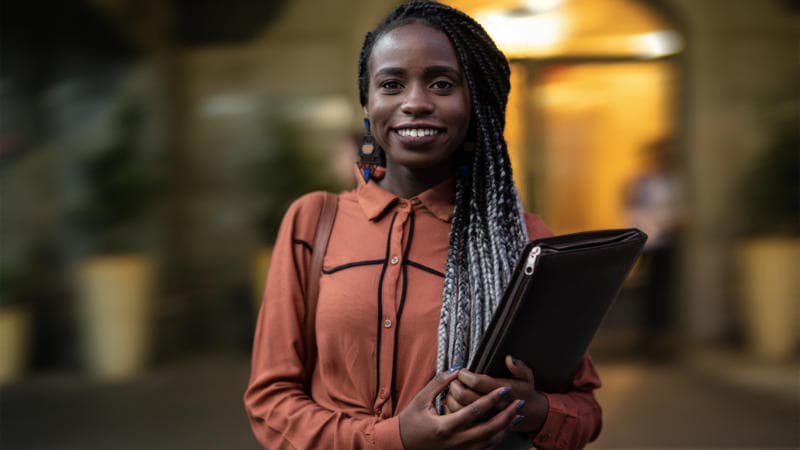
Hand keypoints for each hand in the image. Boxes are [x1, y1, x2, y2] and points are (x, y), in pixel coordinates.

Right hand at [398, 369, 524, 448]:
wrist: (402, 444)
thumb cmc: (410, 420)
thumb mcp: (421, 399)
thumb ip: (439, 383)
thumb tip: (457, 369)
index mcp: (444, 426)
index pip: (474, 412)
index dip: (491, 400)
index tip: (505, 390)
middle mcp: (454, 441)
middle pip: (488, 430)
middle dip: (507, 416)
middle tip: (520, 403)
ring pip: (489, 443)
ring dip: (506, 429)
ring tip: (518, 415)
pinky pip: (484, 449)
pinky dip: (497, 439)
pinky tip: (505, 429)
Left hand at [445, 356, 548, 433]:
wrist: (529, 415)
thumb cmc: (524, 392)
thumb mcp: (527, 378)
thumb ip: (519, 368)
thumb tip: (509, 358)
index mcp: (501, 392)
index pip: (476, 382)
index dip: (465, 374)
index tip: (463, 371)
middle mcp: (491, 406)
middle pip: (464, 396)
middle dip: (455, 384)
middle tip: (454, 379)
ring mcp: (484, 418)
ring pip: (458, 408)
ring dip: (451, 397)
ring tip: (453, 389)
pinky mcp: (478, 426)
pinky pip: (459, 419)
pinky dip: (452, 409)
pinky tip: (454, 402)